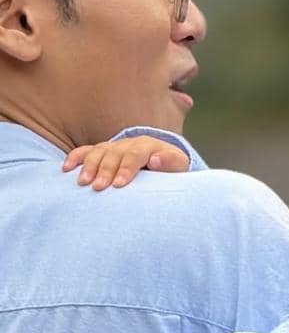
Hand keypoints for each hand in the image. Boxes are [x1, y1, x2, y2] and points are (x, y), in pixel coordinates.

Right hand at [63, 135, 189, 191]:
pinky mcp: (103, 151)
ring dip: (88, 166)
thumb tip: (156, 160)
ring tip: (82, 183)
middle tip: (97, 188)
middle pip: (114, 154)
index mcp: (148, 146)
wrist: (163, 161)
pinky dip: (75, 157)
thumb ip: (170, 162)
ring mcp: (114, 146)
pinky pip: (86, 151)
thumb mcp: (178, 166)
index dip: (126, 169)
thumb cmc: (171, 169)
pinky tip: (65, 169)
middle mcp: (128, 144)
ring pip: (98, 152)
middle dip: (105, 171)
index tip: (118, 185)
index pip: (135, 155)